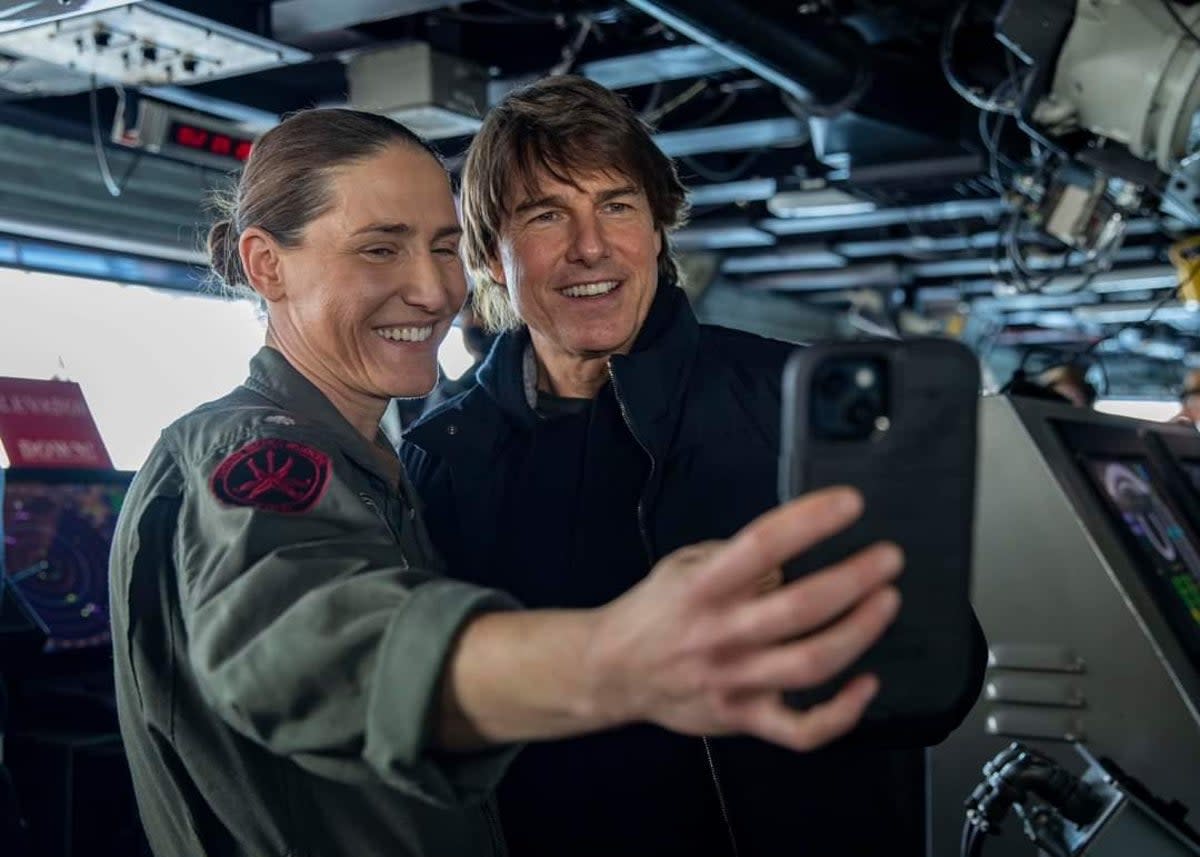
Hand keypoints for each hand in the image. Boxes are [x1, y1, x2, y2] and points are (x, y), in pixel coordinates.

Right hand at [585, 487, 901, 752]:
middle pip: (800, 608)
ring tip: (887, 600)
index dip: (810, 521)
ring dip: (859, 631)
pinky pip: (802, 729)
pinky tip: (869, 684)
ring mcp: (734, 681)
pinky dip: (843, 713)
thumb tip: (795, 550)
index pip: (762, 545)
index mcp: (702, 587)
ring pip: (811, 663)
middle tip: (888, 559)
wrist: (612, 671)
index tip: (850, 503)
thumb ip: (735, 557)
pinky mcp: (744, 718)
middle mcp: (720, 634)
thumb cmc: (656, 610)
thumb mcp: (683, 564)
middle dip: (853, 579)